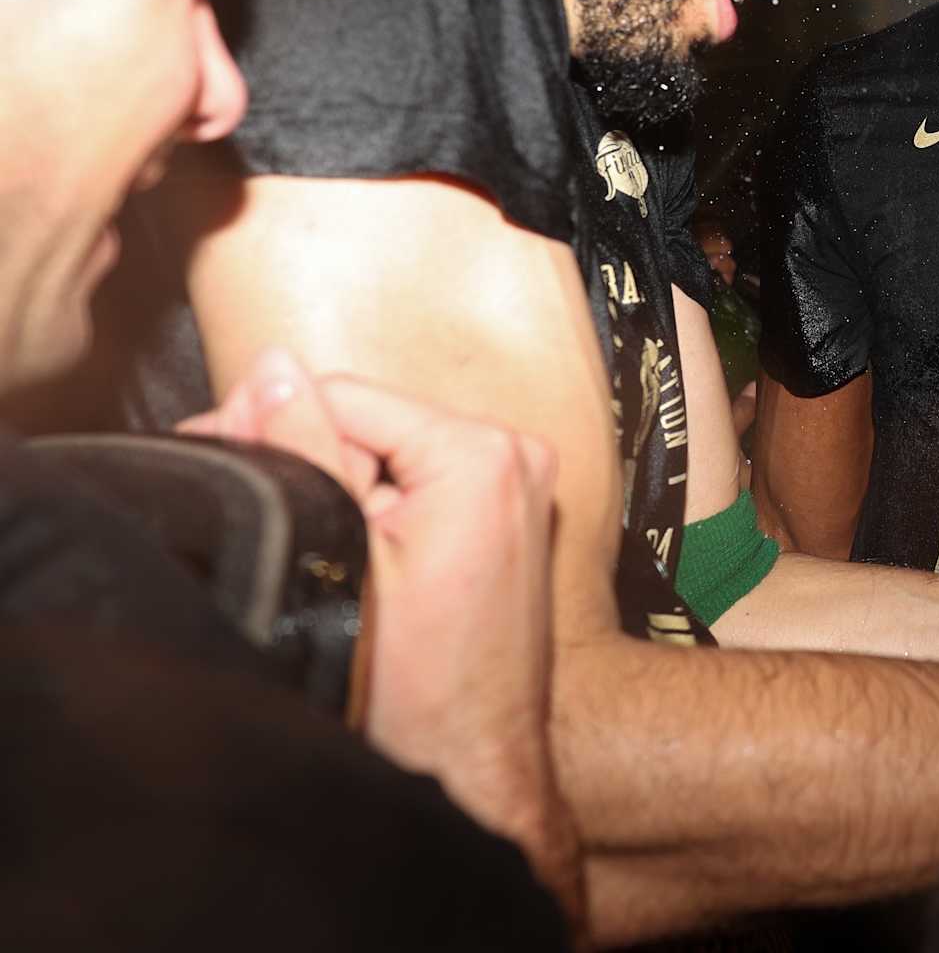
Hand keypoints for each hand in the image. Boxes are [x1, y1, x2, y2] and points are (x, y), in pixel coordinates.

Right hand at [181, 350, 576, 907]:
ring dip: (337, 478)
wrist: (475, 770)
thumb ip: (306, 449)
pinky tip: (345, 546)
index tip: (216, 452)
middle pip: (372, 420)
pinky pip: (424, 478)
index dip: (270, 422)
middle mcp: (517, 452)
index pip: (345, 395)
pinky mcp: (513, 511)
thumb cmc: (416, 691)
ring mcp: (522, 482)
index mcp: (481, 452)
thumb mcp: (340, 558)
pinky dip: (378, 501)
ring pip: (392, 450)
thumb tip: (272, 368)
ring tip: (299, 539)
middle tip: (245, 503)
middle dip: (303, 451)